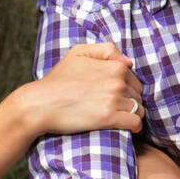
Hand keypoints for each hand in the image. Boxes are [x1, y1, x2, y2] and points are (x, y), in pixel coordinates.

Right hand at [31, 42, 145, 135]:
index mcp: (114, 66)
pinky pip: (135, 123)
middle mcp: (118, 81)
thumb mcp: (78, 53)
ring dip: (132, 114)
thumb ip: (107, 50)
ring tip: (118, 117)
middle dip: (130, 101)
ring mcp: (114, 99)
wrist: (40, 104)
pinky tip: (126, 128)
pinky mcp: (109, 118)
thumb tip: (129, 62)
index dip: (128, 88)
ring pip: (139, 109)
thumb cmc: (57, 79)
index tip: (115, 95)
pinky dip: (134, 126)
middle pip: (139, 95)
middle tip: (114, 107)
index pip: (135, 79)